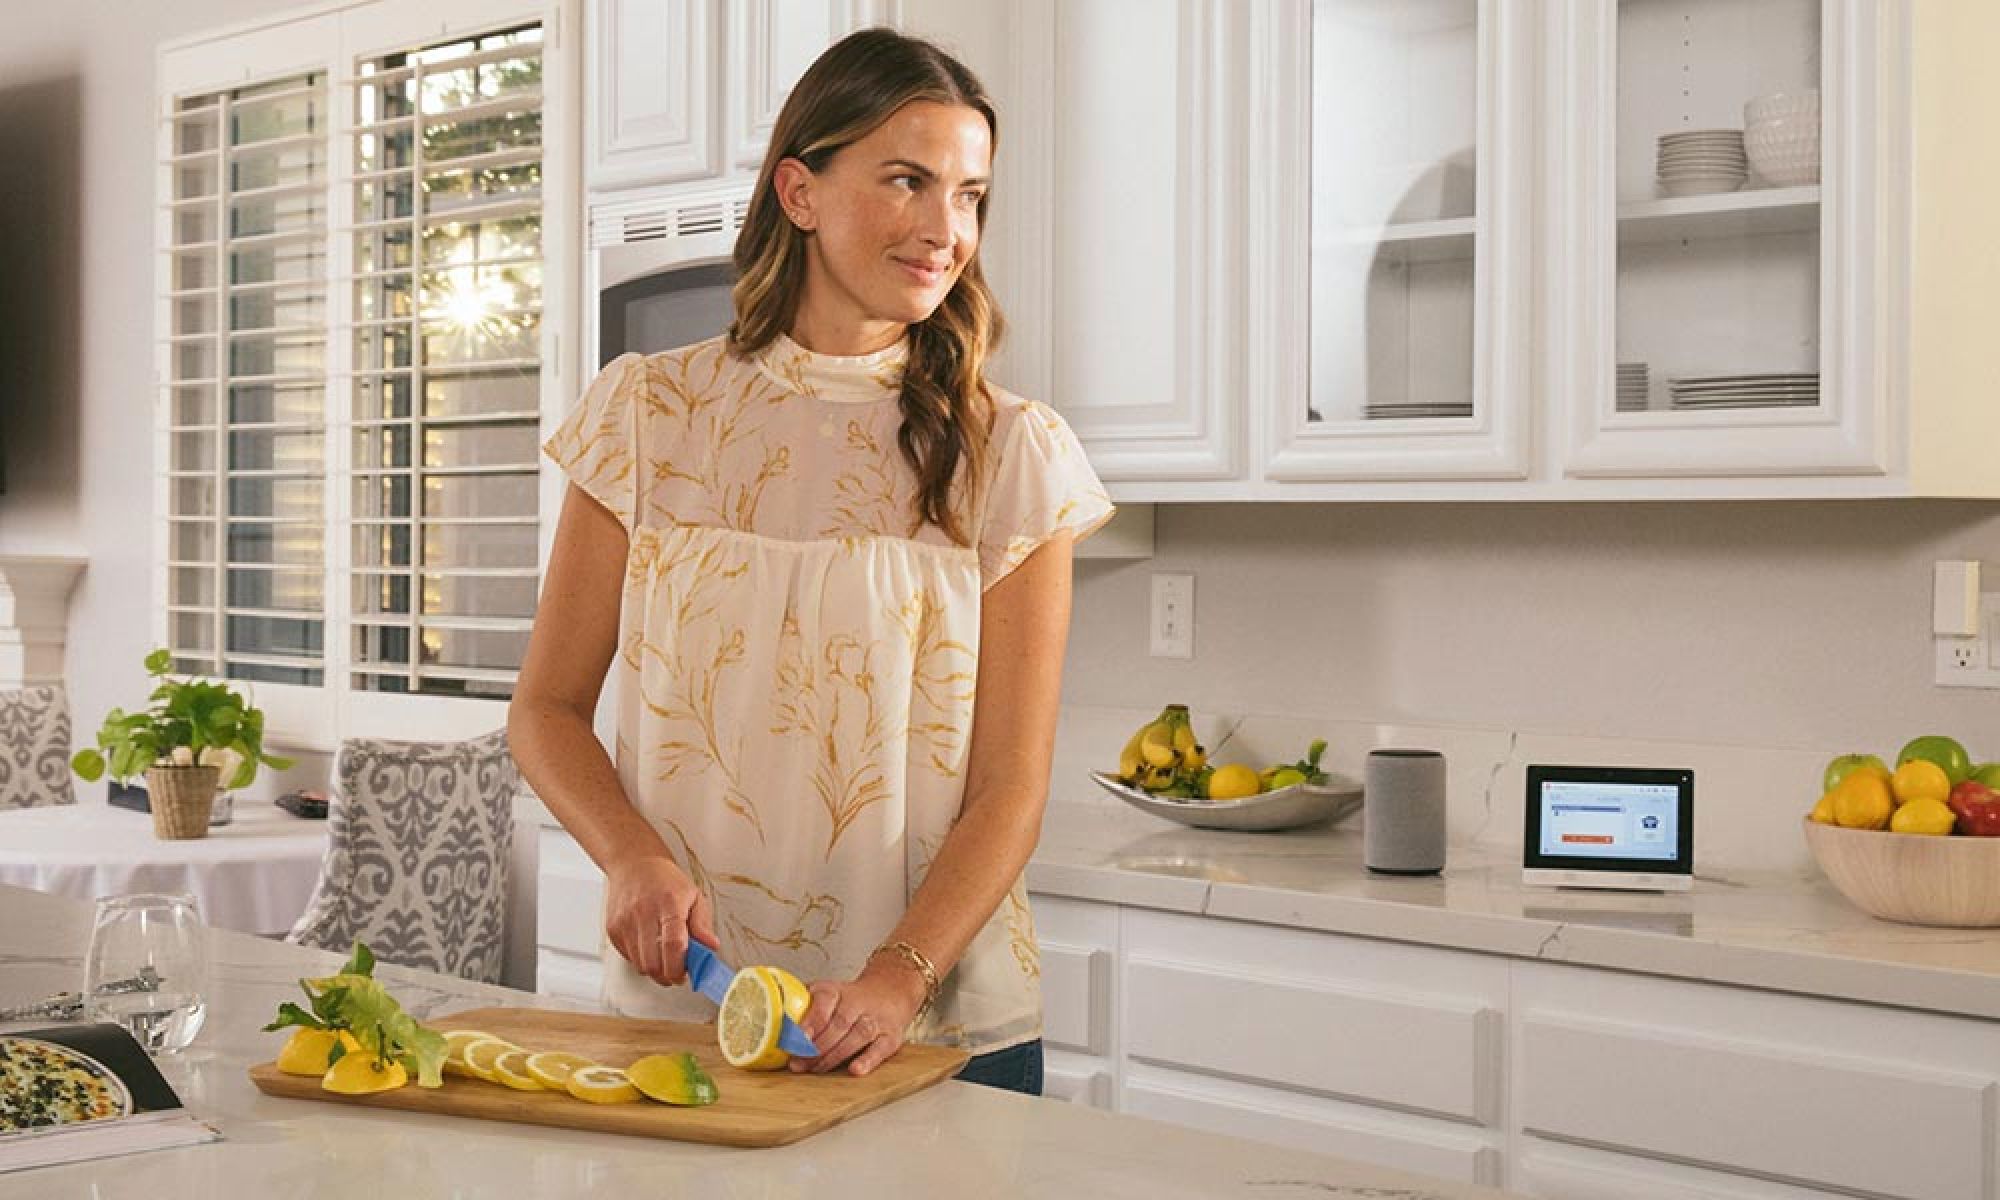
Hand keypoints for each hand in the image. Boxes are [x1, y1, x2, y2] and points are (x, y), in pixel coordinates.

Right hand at [603, 855, 716, 986]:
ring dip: (654, 970)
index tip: (685, 974)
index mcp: (669, 904)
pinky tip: (650, 948)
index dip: (679, 968)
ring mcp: (625, 922)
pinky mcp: (613, 929)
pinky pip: (628, 958)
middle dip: (667, 976)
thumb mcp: (693, 896)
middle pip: (653, 962)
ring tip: (665, 959)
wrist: (634, 864)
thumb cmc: (665, 880)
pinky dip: (641, 960)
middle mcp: (644, 913)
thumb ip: (703, 924)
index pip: (673, 945)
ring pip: (639, 964)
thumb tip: (711, 946)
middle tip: (677, 973)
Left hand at [790, 959, 925, 1076]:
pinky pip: (881, 1048)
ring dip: (835, 1055)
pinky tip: (855, 1070)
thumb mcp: (824, 993)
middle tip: (798, 1063)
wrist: (890, 992)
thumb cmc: (848, 1000)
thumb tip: (767, 1021)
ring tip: (816, 1069)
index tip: (796, 1038)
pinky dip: (869, 1060)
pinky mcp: (890, 1037)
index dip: (811, 1021)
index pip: (825, 1001)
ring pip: (858, 1034)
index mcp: (838, 990)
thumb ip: (800, 1004)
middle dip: (817, 1046)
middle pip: (840, 1023)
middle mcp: (859, 1003)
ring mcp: (877, 1019)